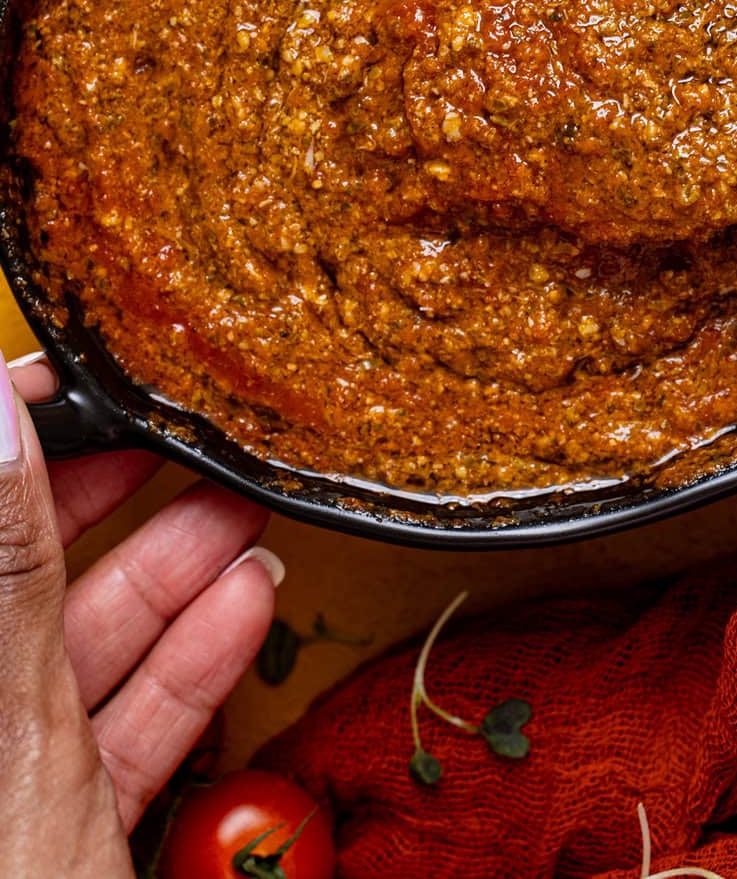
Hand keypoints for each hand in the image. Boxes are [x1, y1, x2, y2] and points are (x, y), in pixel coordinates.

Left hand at [0, 349, 282, 876]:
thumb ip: (2, 577)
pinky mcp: (36, 840)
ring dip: (167, 583)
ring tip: (241, 513)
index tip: (59, 376)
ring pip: (65, 660)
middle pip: (5, 589)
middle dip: (102, 507)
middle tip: (175, 438)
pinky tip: (240, 608)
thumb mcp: (13, 745)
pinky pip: (102, 736)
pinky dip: (178, 673)